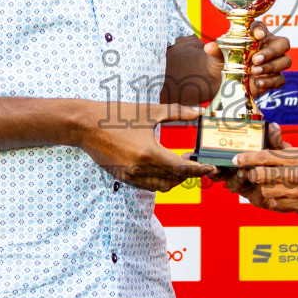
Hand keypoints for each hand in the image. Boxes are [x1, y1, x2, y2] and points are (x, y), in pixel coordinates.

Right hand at [76, 102, 216, 192]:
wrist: (86, 125)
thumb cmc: (117, 115)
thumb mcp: (149, 111)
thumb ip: (177, 112)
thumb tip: (198, 112)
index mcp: (149, 153)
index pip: (182, 169)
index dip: (199, 170)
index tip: (211, 168)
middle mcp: (139, 169)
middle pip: (174, 180)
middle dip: (188, 174)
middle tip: (195, 161)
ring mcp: (130, 176)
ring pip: (162, 186)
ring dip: (174, 179)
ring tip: (180, 163)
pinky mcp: (122, 178)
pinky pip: (147, 186)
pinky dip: (159, 180)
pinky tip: (162, 166)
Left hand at [204, 22, 291, 93]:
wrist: (223, 79)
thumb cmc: (224, 59)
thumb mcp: (218, 54)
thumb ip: (217, 49)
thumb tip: (209, 47)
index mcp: (256, 34)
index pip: (262, 27)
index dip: (261, 30)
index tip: (257, 35)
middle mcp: (269, 46)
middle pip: (283, 44)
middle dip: (271, 52)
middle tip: (255, 59)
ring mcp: (275, 62)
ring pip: (285, 61)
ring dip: (271, 66)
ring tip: (254, 72)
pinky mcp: (274, 78)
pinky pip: (280, 79)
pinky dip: (270, 82)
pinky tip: (257, 83)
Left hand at [232, 124, 297, 213]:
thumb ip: (289, 148)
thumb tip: (273, 135)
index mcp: (296, 158)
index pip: (264, 156)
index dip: (246, 158)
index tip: (235, 159)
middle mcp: (294, 175)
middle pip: (260, 176)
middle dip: (254, 174)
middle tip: (255, 172)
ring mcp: (296, 193)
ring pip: (266, 191)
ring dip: (266, 187)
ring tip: (274, 183)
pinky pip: (277, 204)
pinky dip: (276, 200)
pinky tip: (283, 195)